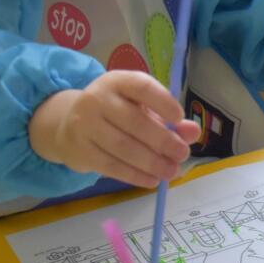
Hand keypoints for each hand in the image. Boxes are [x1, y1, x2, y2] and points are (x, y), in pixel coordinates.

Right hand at [29, 71, 200, 186]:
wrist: (69, 125)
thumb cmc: (116, 113)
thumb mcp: (141, 108)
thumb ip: (169, 119)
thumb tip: (194, 132)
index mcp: (118, 82)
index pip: (142, 87)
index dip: (163, 102)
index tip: (180, 118)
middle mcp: (97, 99)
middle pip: (135, 122)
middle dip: (163, 141)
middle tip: (182, 154)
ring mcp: (84, 124)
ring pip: (123, 147)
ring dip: (152, 162)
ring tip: (171, 171)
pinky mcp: (80, 150)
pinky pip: (111, 166)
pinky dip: (135, 175)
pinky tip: (152, 180)